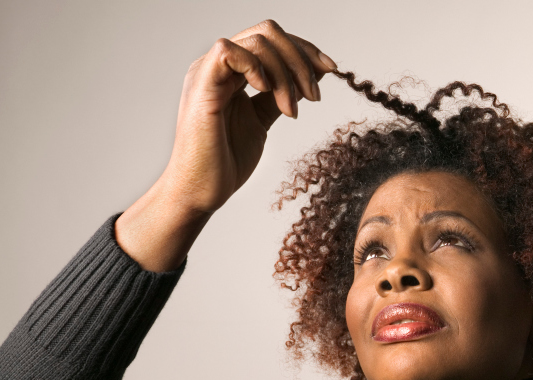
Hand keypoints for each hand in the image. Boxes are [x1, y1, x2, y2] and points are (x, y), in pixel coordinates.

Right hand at [114, 21, 336, 271]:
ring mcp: (207, 72)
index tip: (331, 70)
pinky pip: (228, 51)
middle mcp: (218, 66)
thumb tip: (314, 70)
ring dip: (287, 74)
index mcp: (231, 72)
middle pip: (268, 33)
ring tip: (292, 112)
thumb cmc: (227, 161)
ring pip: (257, 41)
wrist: (202, 192)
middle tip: (314, 97)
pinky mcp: (201, 86)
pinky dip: (256, 67)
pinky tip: (267, 93)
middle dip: (302, 59)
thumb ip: (283, 93)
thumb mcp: (263, 119)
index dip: (305, 50)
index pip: (271, 40)